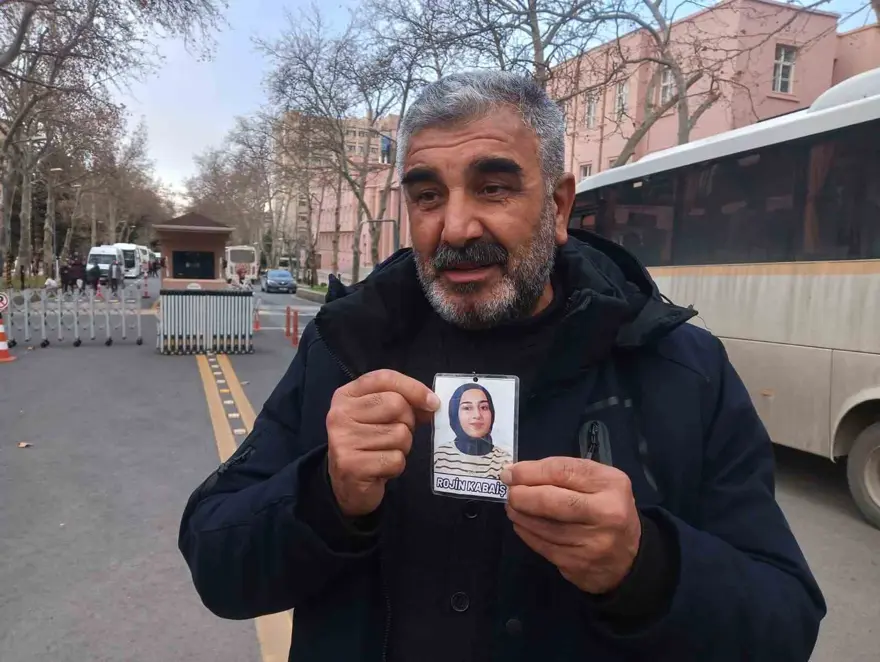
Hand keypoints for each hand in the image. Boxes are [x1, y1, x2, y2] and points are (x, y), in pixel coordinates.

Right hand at [327, 369, 439, 517]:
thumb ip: (403, 403)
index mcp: (346, 396)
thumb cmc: (368, 445)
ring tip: (385, 453)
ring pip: (399, 434)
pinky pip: (395, 459)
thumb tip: (432, 403)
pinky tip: (382, 468)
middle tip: (397, 436)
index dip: (413, 388)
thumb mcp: (380, 417)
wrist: (346, 485)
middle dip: (407, 423)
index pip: (384, 378)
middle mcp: (339, 414)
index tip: (432, 402)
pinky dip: (396, 466)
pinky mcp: (352, 465)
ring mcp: (343, 440)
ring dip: (402, 447)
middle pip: (396, 404)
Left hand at [501, 457, 640, 594]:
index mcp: (612, 485)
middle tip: (509, 492)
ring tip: (512, 507)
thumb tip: (519, 473)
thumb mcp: (599, 482)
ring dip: (521, 514)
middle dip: (522, 495)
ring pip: (544, 526)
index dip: (530, 471)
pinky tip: (522, 524)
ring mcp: (593, 542)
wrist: (630, 558)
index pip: (563, 471)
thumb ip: (564, 473)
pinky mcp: (579, 564)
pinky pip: (543, 546)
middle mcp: (606, 513)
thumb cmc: (607, 509)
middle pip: (551, 500)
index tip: (510, 473)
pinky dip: (527, 533)